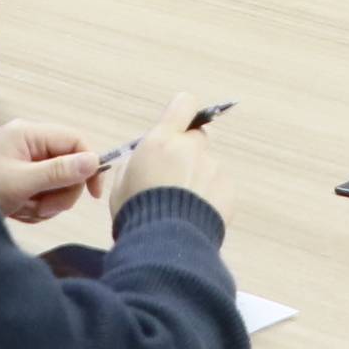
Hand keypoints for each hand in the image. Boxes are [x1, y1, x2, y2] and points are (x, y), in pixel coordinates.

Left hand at [0, 121, 107, 222]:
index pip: (75, 141)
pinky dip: (36, 207)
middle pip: (70, 166)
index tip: (93, 193)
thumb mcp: (22, 182)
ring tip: (25, 209)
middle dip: (61, 192)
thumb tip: (93, 161)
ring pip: (59, 184)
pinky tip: (19, 210)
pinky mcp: (23, 179)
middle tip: (43, 207)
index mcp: (29, 134)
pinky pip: (45, 194)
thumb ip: (58, 172)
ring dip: (47, 203)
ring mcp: (26, 162)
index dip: (89, 165)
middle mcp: (30, 143)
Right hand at [107, 97, 236, 227]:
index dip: (182, 111)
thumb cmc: (137, 213)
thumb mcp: (121, 182)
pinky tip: (193, 216)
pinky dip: (209, 199)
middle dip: (189, 151)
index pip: (183, 104)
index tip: (180, 121)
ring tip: (180, 208)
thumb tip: (145, 159)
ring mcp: (212, 169)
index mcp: (161, 141)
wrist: (164, 244)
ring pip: (207, 167)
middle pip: (198, 137)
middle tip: (175, 176)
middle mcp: (190, 149)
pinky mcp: (227, 190)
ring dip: (198, 181)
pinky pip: (219, 188)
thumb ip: (137, 162)